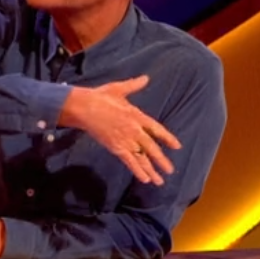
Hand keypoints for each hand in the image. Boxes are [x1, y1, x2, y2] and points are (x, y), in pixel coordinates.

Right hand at [59, 75, 181, 185]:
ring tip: (159, 181)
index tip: (177, 146)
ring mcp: (125, 139)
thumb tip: (146, 77)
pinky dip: (137, 170)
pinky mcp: (114, 146)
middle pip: (151, 147)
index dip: (167, 138)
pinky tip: (144, 179)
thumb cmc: (99, 96)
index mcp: (137, 115)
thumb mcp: (118, 89)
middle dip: (161, 160)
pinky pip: (129, 161)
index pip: (156, 129)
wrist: (82, 106)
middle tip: (170, 170)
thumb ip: (134, 85)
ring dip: (151, 169)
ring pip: (142, 157)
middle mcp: (134, 129)